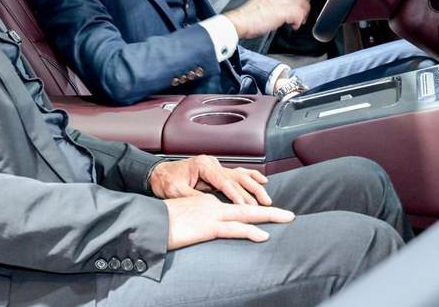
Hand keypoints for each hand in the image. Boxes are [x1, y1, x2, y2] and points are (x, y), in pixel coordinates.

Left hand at [149, 155, 271, 205]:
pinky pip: (236, 174)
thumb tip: (212, 206)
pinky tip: (262, 181)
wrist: (158, 174)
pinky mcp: (215, 172)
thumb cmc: (166, 181)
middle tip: (265, 205)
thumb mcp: (177, 192)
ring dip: (254, 187)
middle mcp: (211, 163)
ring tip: (266, 199)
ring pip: (240, 176)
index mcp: (202, 165)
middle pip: (237, 177)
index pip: (224, 181)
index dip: (236, 195)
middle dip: (252, 192)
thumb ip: (195, 197)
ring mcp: (214, 166)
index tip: (245, 207)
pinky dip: (250, 177)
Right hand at [164, 193, 294, 249]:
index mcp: (207, 203)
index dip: (252, 209)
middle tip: (289, 215)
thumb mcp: (185, 217)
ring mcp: (211, 214)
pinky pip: (234, 229)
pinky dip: (250, 231)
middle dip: (270, 210)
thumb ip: (199, 220)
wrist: (149, 221)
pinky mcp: (208, 226)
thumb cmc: (162, 221)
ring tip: (286, 219)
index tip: (266, 213)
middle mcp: (212, 205)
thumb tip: (207, 228)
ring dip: (268, 217)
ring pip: (246, 214)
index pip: (235, 205)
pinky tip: (263, 235)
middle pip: (247, 207)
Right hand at [224, 0, 309, 39]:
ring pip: (302, 5)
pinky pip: (298, 14)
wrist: (240, 21)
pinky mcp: (282, 13)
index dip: (297, 2)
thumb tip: (281, 6)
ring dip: (303, 15)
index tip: (297, 9)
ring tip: (299, 21)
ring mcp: (281, 3)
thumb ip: (272, 1)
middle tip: (301, 16)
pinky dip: (298, 21)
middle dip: (303, 8)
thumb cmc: (247, 16)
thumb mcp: (261, 1)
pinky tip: (295, 25)